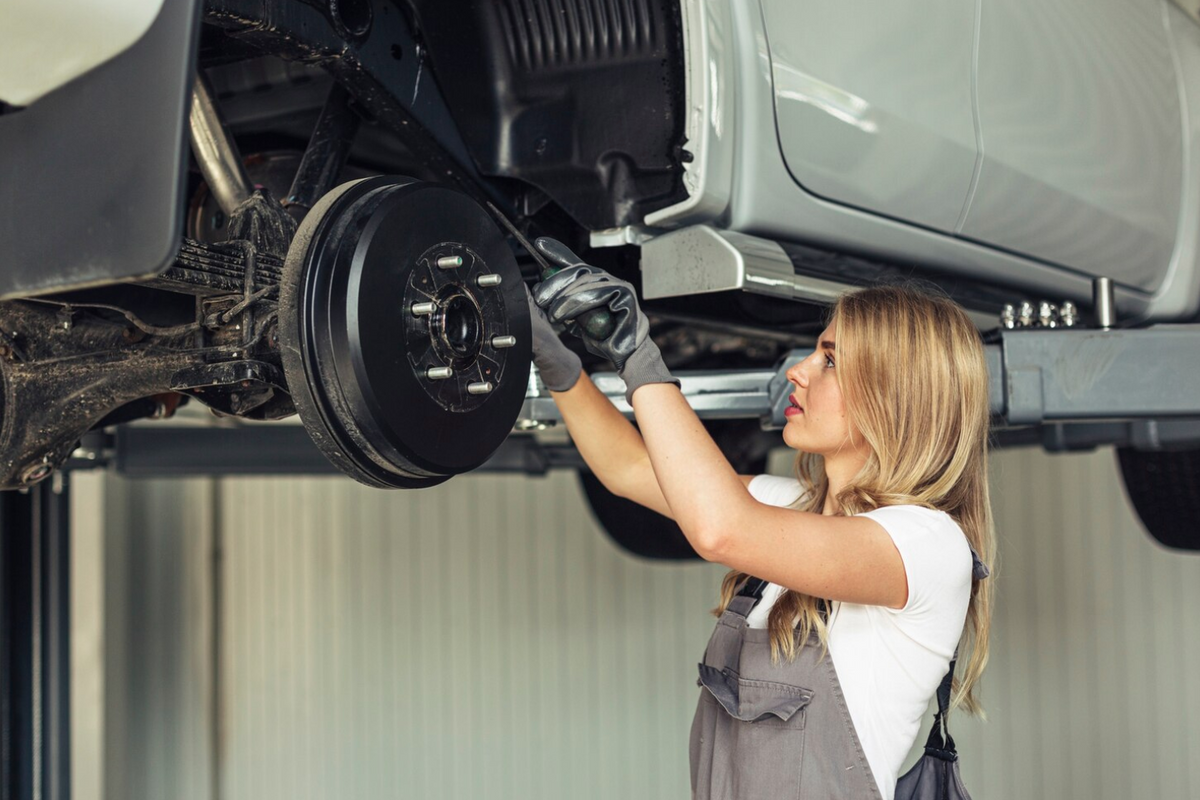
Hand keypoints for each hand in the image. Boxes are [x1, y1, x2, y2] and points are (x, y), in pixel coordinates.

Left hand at [531, 237, 677, 403]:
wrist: (625, 354)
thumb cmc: (603, 336)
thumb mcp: (576, 319)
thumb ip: (564, 304)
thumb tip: (541, 292)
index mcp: (595, 282)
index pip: (574, 262)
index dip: (557, 252)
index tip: (539, 244)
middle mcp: (607, 279)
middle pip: (577, 270)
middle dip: (554, 282)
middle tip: (539, 297)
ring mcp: (618, 284)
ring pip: (585, 282)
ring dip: (563, 298)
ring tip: (552, 314)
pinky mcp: (625, 294)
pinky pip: (598, 293)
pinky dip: (577, 303)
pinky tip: (564, 314)